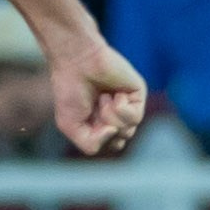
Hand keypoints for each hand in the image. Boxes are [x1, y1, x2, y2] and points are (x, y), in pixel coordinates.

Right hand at [47, 34, 144, 155]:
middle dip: (102, 129)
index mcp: (103, 123)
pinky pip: (135, 117)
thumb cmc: (70, 92)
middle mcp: (119, 115)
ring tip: (102, 98)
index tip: (86, 121)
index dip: (98, 140)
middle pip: (120, 141)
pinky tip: (112, 94)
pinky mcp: (138, 94)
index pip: (111, 145)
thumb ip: (90, 144)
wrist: (76, 64)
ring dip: (109, 117)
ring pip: (128, 131)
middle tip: (93, 108)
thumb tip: (115, 132)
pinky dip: (119, 108)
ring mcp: (130, 105)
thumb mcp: (71, 127)